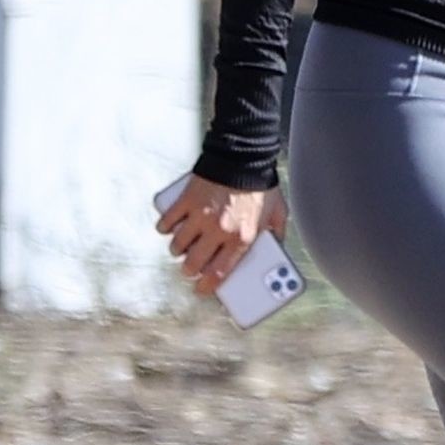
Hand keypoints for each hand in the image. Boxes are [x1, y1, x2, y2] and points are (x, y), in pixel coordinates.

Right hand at [155, 173, 289, 299]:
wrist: (244, 155)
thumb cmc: (262, 185)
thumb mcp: (278, 213)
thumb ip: (277, 234)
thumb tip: (276, 251)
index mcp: (242, 238)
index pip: (218, 273)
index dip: (206, 287)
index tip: (201, 289)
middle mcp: (219, 231)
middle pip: (192, 264)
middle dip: (189, 270)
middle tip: (190, 267)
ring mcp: (200, 216)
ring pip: (177, 246)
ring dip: (178, 250)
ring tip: (183, 245)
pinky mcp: (186, 200)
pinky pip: (167, 223)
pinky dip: (165, 227)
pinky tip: (170, 227)